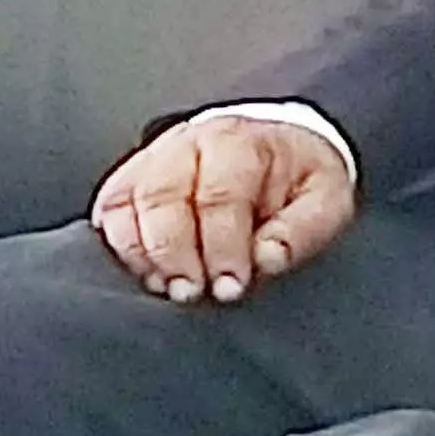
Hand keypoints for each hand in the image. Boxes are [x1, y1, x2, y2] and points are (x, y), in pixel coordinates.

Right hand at [91, 118, 356, 303]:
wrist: (277, 150)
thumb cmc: (299, 180)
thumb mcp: (326, 200)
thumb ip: (302, 231)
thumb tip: (268, 259)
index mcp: (240, 143)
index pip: (220, 195)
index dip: (222, 247)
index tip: (229, 286)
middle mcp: (188, 144)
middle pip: (161, 197)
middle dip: (173, 253)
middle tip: (190, 293)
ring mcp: (152, 160)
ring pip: (125, 204)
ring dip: (141, 254)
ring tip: (166, 287)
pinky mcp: (129, 182)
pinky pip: (108, 212)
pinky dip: (118, 246)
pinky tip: (143, 273)